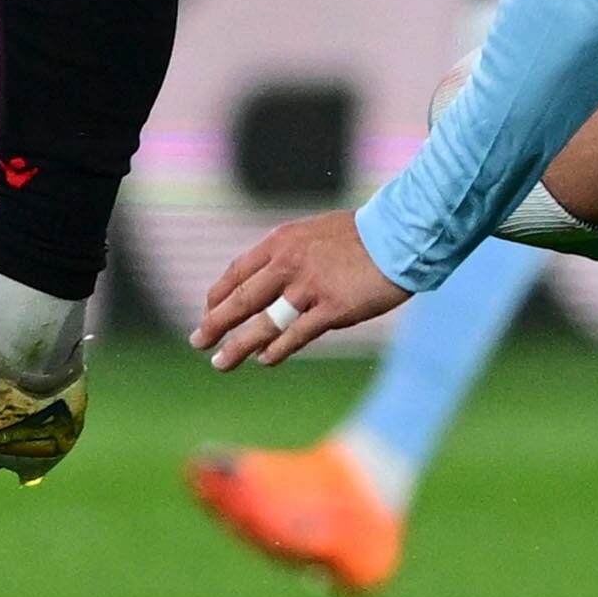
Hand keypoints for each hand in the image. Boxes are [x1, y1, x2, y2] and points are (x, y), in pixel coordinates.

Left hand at [196, 209, 406, 367]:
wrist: (399, 236)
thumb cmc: (362, 236)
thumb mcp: (315, 234)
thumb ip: (291, 254)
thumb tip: (271, 280)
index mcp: (282, 242)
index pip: (238, 271)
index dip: (219, 294)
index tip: (209, 311)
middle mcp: (289, 263)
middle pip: (241, 299)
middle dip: (215, 323)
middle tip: (198, 341)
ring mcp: (310, 287)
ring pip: (262, 322)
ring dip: (238, 345)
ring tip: (220, 362)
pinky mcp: (332, 308)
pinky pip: (296, 334)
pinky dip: (277, 349)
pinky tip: (265, 360)